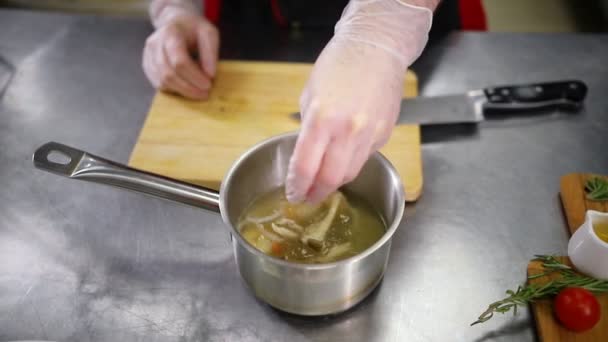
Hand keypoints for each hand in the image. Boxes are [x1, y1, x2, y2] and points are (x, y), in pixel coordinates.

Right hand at [143, 12, 218, 99]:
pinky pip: (158, 84)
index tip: (208, 85)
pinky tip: (187, 87)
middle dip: (189, 88)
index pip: (179, 61)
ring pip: (162, 82)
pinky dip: (174, 90)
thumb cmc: (194, 29)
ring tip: (198, 91)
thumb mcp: (209, 33)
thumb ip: (210, 52)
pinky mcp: (147, 66)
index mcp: (170, 33)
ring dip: (182, 91)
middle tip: (205, 93)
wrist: (176, 23)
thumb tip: (210, 75)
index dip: (194, 76)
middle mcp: (154, 44)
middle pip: (169, 74)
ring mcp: (148, 55)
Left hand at [285, 0, 433, 203]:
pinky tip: (342, 158)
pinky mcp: (384, 134)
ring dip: (334, 182)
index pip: (306, 167)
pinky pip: (365, 158)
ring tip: (322, 184)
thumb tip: (306, 157)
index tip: (293, 193)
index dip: (297, 186)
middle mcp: (348, 131)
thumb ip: (308, 130)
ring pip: (350, 173)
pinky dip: (351, 162)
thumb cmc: (339, 65)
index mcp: (322, 119)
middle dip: (316, 193)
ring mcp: (370, 134)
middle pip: (331, 179)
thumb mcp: (310, 95)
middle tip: (307, 197)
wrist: (376, 48)